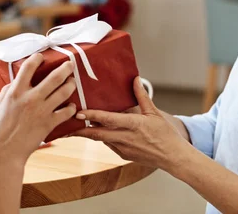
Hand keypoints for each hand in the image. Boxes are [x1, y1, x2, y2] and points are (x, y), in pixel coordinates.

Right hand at [0, 53, 77, 166]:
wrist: (4, 152)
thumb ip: (9, 91)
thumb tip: (16, 81)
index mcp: (16, 92)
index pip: (29, 67)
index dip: (37, 58)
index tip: (41, 57)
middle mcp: (31, 98)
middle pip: (54, 77)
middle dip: (65, 67)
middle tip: (70, 64)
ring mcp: (42, 110)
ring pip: (64, 91)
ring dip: (71, 84)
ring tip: (72, 82)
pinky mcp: (49, 123)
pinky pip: (66, 112)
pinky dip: (71, 108)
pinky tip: (71, 106)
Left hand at [72, 77, 189, 171]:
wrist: (173, 157)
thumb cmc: (165, 135)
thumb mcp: (154, 113)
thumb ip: (142, 96)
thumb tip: (135, 79)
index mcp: (132, 125)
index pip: (107, 120)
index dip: (91, 116)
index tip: (78, 113)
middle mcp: (124, 138)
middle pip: (96, 134)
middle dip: (79, 130)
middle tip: (65, 125)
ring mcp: (123, 149)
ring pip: (100, 139)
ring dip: (88, 133)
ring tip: (75, 126)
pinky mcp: (123, 155)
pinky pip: (108, 144)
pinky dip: (101, 137)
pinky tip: (95, 131)